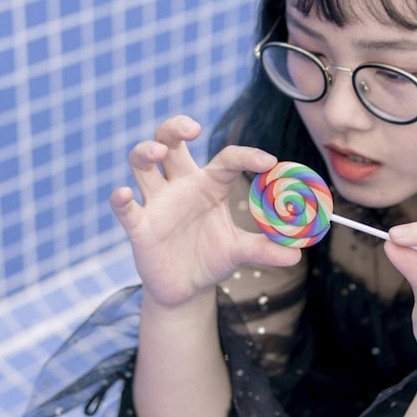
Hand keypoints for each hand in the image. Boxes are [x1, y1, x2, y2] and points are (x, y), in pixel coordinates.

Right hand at [110, 115, 301, 307]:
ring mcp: (157, 203)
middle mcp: (180, 186)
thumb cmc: (211, 258)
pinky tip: (123, 194)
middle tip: (192, 129)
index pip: (226, 159)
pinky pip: (124, 208)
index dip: (246, 155)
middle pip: (170, 142)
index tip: (270, 162)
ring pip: (141, 163)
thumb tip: (296, 252)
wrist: (185, 289)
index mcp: (209, 185)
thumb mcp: (239, 252)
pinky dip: (120, 199)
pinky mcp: (139, 226)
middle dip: (175, 128)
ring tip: (157, 153)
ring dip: (145, 151)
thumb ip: (264, 248)